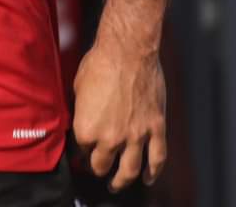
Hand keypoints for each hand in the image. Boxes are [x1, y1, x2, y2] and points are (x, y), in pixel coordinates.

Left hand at [71, 32, 166, 192]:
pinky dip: (153, 173)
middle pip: (102, 164)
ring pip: (129, 170)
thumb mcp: (78, 86)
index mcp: (86, 128)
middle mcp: (110, 138)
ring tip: (117, 184)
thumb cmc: (100, 62)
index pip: (81, 149)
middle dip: (98, 167)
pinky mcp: (155, 128)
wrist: (128, 50)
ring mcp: (135, 136)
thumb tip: (82, 117)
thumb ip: (81, 110)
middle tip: (97, 168)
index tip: (81, 152)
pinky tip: (148, 179)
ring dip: (122, 180)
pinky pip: (157, 159)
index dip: (81, 149)